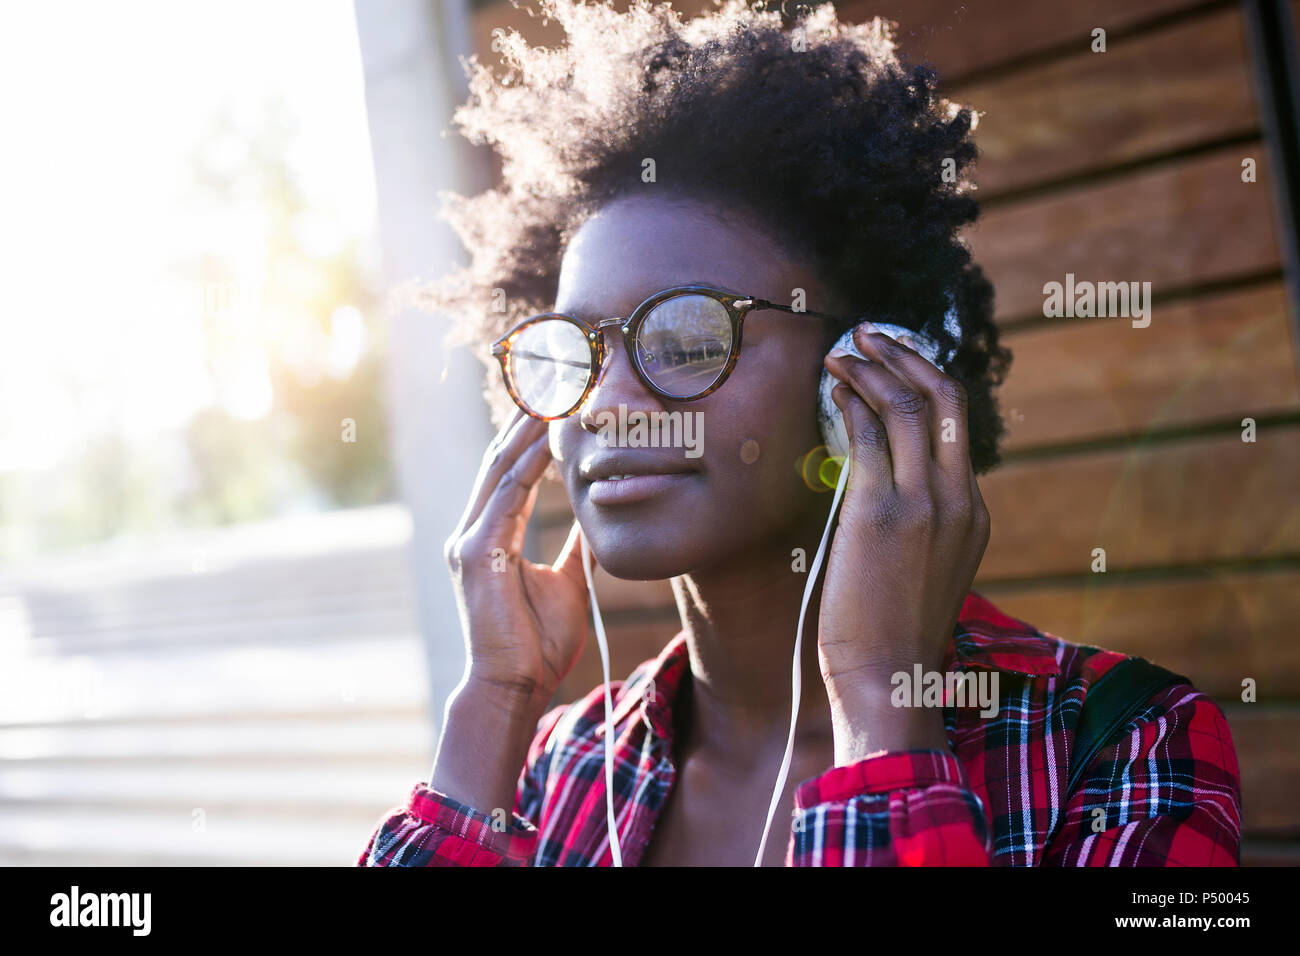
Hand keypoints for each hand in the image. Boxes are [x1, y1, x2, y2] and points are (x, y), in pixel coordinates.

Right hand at [443, 410, 590, 713]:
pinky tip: (548, 438)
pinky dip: (527, 465)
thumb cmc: (537, 644)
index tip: (558, 396)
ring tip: (555, 391)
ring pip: (500, 467)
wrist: (514, 687)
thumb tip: (597, 521)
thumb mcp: (568, 584)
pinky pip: (506, 497)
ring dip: (527, 428)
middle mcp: (472, 529)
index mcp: (490, 534)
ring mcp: (469, 539)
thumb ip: (576, 550)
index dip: (531, 431)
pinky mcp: (476, 553)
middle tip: (556, 375)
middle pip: (500, 456)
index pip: (510, 469)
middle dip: (526, 415)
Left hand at [818, 324, 989, 759]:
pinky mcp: (882, 514)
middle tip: (871, 333)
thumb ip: (913, 525)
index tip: (895, 361)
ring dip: (874, 367)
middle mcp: (958, 500)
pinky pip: (870, 435)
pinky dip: (851, 400)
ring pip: (910, 406)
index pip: (958, 427)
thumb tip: (871, 484)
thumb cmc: (891, 635)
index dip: (926, 382)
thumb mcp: (922, 572)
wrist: (889, 681)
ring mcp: (924, 505)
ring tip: (843, 349)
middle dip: (907, 355)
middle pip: (947, 399)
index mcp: (973, 513)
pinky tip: (832, 385)